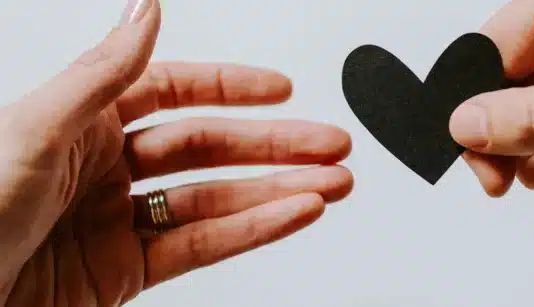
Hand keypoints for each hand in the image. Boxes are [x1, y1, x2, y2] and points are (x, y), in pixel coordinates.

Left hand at [0, 0, 352, 304]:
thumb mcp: (34, 130)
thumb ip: (103, 74)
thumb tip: (147, 11)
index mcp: (76, 121)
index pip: (170, 92)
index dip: (230, 88)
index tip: (282, 90)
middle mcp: (100, 168)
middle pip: (207, 147)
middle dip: (275, 144)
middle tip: (331, 144)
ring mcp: (115, 223)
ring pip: (215, 200)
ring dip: (278, 191)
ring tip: (332, 185)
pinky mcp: (123, 274)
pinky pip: (200, 247)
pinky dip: (253, 231)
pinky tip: (292, 214)